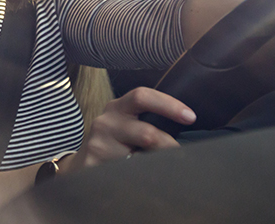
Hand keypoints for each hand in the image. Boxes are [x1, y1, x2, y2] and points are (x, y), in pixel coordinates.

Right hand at [62, 87, 195, 172]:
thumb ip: (148, 120)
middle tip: (180, 153)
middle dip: (168, 144)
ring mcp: (99, 144)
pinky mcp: (94, 164)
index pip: (142, 96)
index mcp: (119, 107)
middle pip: (146, 132)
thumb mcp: (127, 124)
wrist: (84, 162)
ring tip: (161, 168)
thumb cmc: (115, 142)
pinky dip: (140, 176)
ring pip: (140, 158)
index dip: (168, 105)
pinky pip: (127, 172)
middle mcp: (106, 122)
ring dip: (156, 165)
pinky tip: (141, 177)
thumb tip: (187, 124)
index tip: (190, 117)